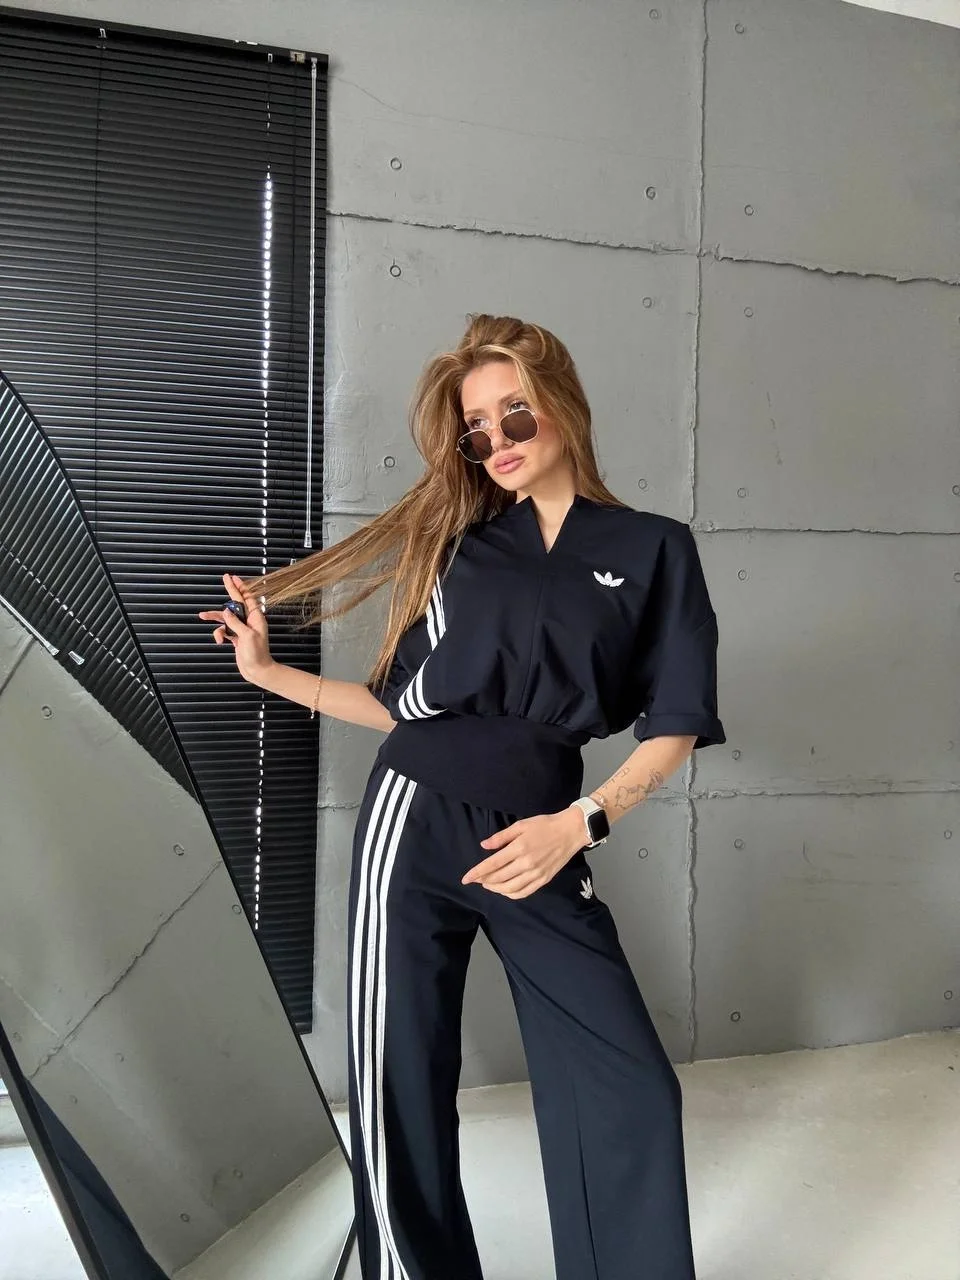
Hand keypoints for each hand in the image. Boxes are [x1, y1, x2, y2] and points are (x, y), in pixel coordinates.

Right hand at [197, 572, 273, 684]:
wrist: (257, 671)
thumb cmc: (257, 654)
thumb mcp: (247, 636)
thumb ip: (235, 622)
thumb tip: (226, 611)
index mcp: (256, 618)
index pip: (247, 597)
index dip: (241, 586)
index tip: (233, 577)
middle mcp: (249, 621)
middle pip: (236, 603)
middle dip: (229, 593)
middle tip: (224, 578)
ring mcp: (242, 629)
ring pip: (226, 618)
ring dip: (215, 618)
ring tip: (203, 615)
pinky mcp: (236, 638)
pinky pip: (224, 631)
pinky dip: (219, 634)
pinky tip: (220, 641)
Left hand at [461, 806, 586, 899]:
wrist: (570, 832)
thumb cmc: (544, 825)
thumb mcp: (521, 825)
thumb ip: (501, 837)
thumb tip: (484, 845)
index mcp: (518, 848)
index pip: (492, 865)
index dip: (477, 873)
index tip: (465, 879)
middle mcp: (526, 864)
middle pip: (499, 878)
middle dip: (484, 881)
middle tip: (476, 879)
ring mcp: (536, 874)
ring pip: (510, 888)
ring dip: (496, 889)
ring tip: (488, 885)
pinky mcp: (544, 880)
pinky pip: (524, 892)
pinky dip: (511, 894)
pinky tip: (505, 890)